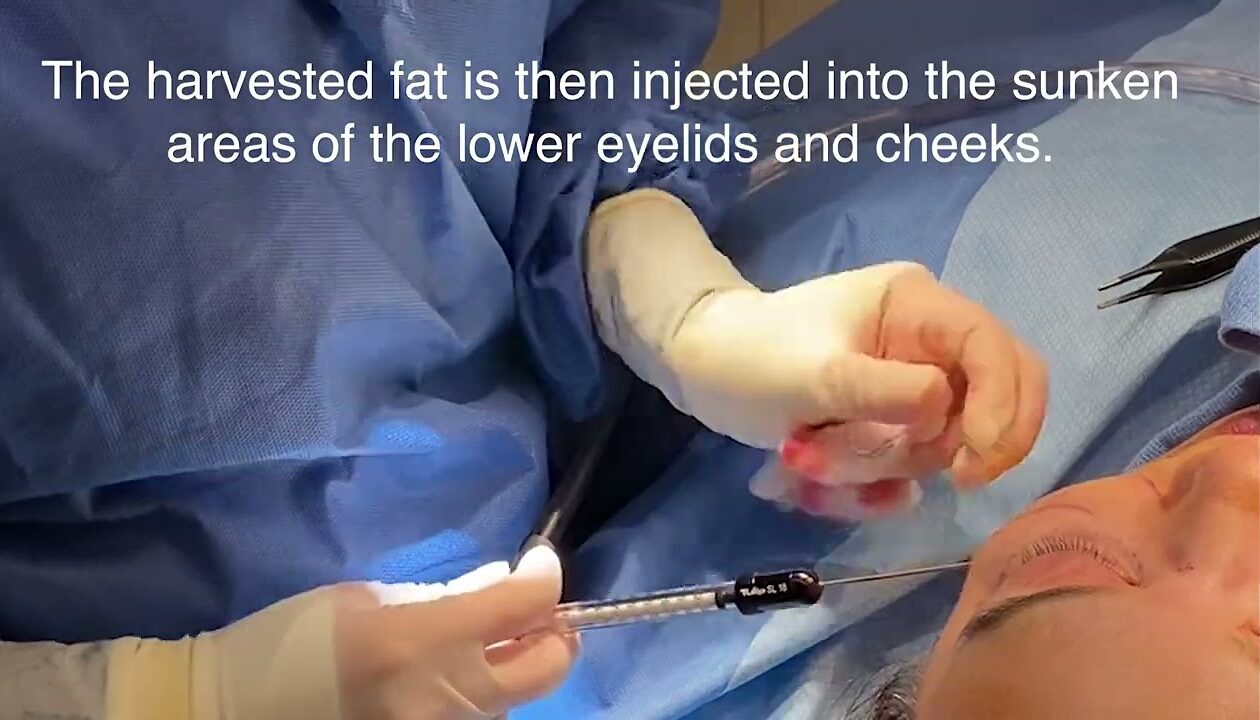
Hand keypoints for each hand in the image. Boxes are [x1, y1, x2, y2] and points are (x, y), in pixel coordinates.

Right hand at [105, 545, 577, 719]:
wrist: (238, 710)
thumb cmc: (295, 640)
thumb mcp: (372, 597)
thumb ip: (445, 595)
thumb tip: (501, 584)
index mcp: (426, 639)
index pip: (525, 603)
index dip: (545, 575)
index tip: (538, 563)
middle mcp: (449, 694)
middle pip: (548, 667)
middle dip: (555, 632)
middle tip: (536, 610)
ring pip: (515, 699)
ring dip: (515, 665)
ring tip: (488, 642)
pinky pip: (480, 718)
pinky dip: (483, 692)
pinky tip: (457, 672)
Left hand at [584, 189, 1046, 500]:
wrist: (701, 371)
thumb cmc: (751, 356)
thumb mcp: (814, 375)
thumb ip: (883, 392)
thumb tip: (945, 410)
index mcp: (918, 306)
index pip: (997, 351)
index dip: (1001, 409)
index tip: (971, 465)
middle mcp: (927, 343)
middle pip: (991, 403)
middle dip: (947, 448)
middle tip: (914, 482)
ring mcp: (909, 387)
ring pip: (940, 445)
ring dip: (876, 467)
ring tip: (803, 454)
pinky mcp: (888, 426)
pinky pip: (906, 469)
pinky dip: (868, 486)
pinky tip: (815, 481)